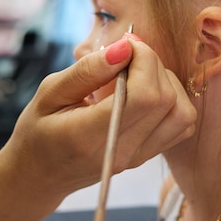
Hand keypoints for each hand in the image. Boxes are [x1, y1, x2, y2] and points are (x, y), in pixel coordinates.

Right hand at [0, 36, 196, 199]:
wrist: (38, 174)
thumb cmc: (37, 130)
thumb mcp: (49, 93)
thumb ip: (88, 70)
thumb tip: (125, 47)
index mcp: (90, 136)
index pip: (144, 95)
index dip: (144, 60)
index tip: (126, 45)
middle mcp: (121, 151)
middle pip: (166, 101)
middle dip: (154, 65)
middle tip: (128, 55)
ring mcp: (137, 158)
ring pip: (182, 114)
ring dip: (167, 84)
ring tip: (137, 75)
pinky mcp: (146, 156)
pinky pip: (180, 126)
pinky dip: (172, 102)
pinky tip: (144, 93)